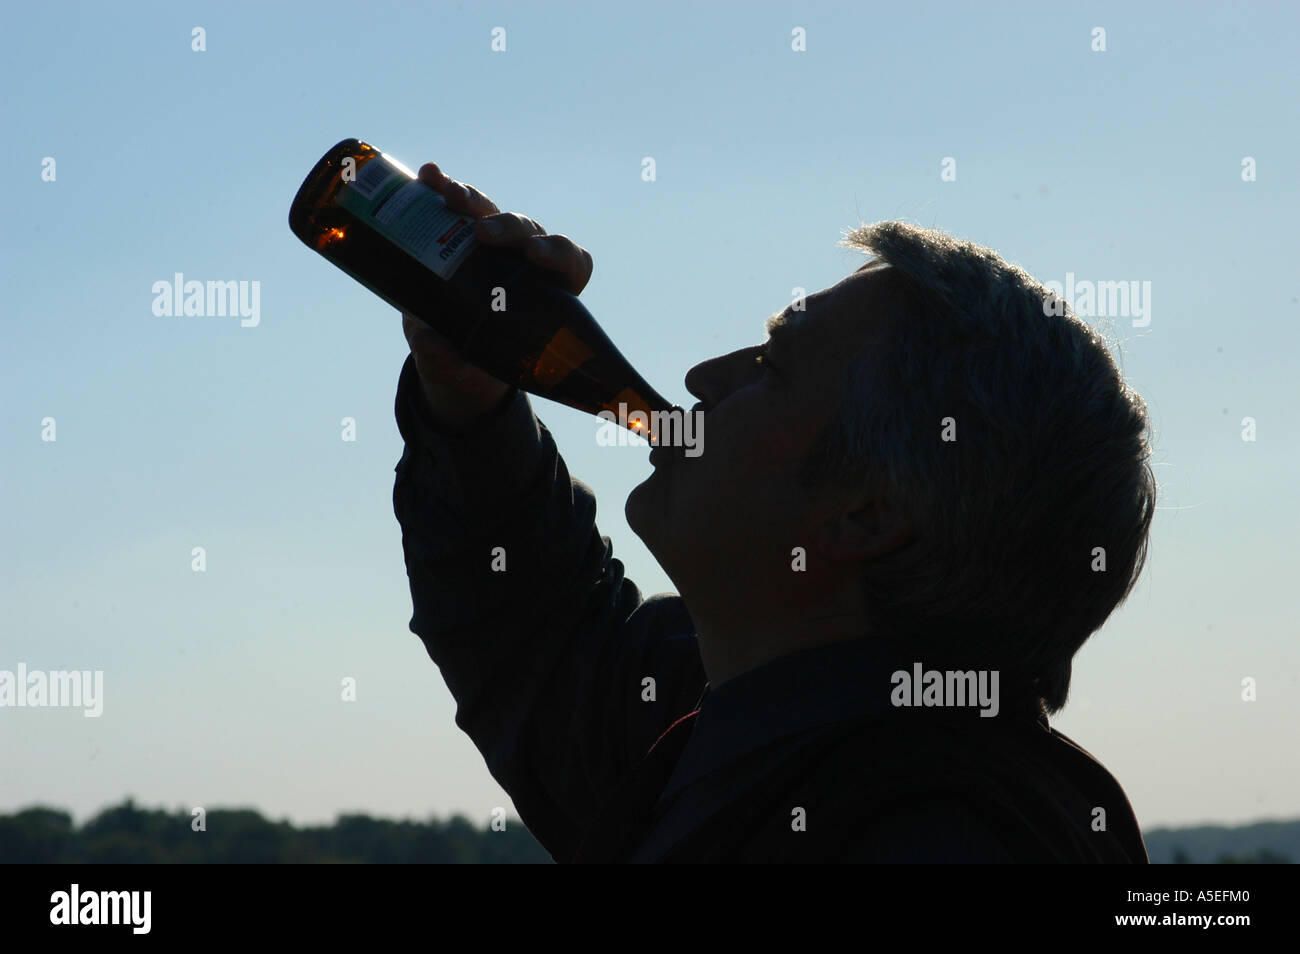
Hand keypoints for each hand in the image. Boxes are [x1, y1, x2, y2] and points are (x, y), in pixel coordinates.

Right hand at [400, 162, 594, 432]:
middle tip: (482, 233)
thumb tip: (429, 342)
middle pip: (526, 231)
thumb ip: (449, 359)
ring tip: (447, 194)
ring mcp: (493, 240)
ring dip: (472, 199)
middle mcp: (524, 257)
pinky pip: (454, 203)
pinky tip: (427, 175)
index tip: (535, 258)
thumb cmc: (473, 361)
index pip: (569, 262)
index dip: (558, 254)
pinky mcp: (458, 229)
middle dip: (507, 226)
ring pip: (490, 210)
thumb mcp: (462, 367)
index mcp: (548, 290)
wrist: (446, 348)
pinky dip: (441, 186)